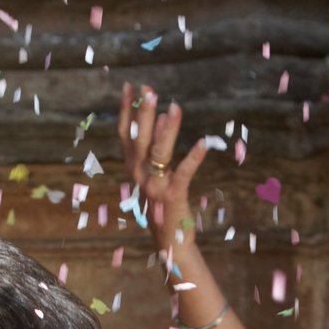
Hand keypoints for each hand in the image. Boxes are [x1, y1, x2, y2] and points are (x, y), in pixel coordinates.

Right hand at [117, 83, 210, 257]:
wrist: (168, 242)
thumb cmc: (162, 205)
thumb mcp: (154, 175)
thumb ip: (154, 149)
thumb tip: (161, 117)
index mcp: (133, 168)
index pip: (126, 134)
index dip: (126, 110)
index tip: (129, 86)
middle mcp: (139, 175)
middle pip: (139, 139)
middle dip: (143, 113)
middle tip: (149, 89)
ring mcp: (155, 186)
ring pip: (159, 152)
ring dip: (166, 130)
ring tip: (174, 107)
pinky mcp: (172, 197)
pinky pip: (183, 173)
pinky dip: (194, 158)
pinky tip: (203, 143)